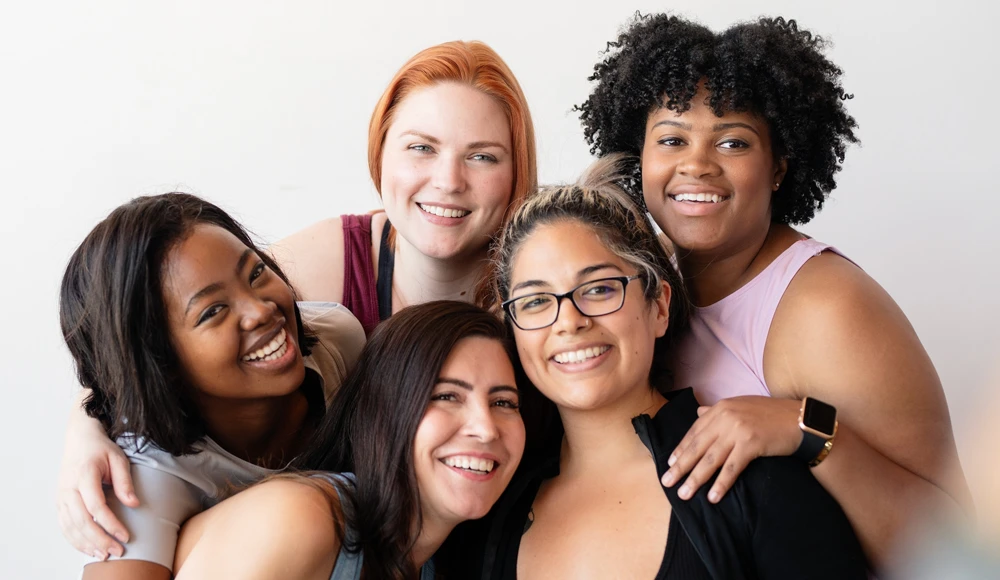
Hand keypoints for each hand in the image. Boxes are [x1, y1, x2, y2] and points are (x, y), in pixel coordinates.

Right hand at [56, 416, 137, 558]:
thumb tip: (134, 504)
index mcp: (84, 475)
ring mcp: (61, 496)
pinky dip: (75, 540)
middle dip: (99, 539)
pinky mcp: (60, 502)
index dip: (110, 524)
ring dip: (86, 544)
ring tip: (103, 555)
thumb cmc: (101, 449)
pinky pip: (64, 525)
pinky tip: (88, 548)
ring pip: (70, 526)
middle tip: (116, 552)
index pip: (96, 506)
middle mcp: (68, 488)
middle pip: (81, 521)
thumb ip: (125, 482)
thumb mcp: (118, 459)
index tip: (125, 536)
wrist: (79, 439)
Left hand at [660, 396, 801, 502]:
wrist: (801, 420)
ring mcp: (737, 430)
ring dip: (695, 479)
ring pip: (711, 459)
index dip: (681, 449)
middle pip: (698, 446)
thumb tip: (698, 413)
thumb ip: (717, 411)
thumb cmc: (771, 414)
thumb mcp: (740, 406)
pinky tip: (713, 497)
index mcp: (720, 408)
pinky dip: (721, 484)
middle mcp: (725, 417)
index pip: (695, 431)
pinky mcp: (751, 444)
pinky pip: (732, 468)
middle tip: (667, 482)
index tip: (670, 463)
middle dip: (681, 466)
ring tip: (684, 493)